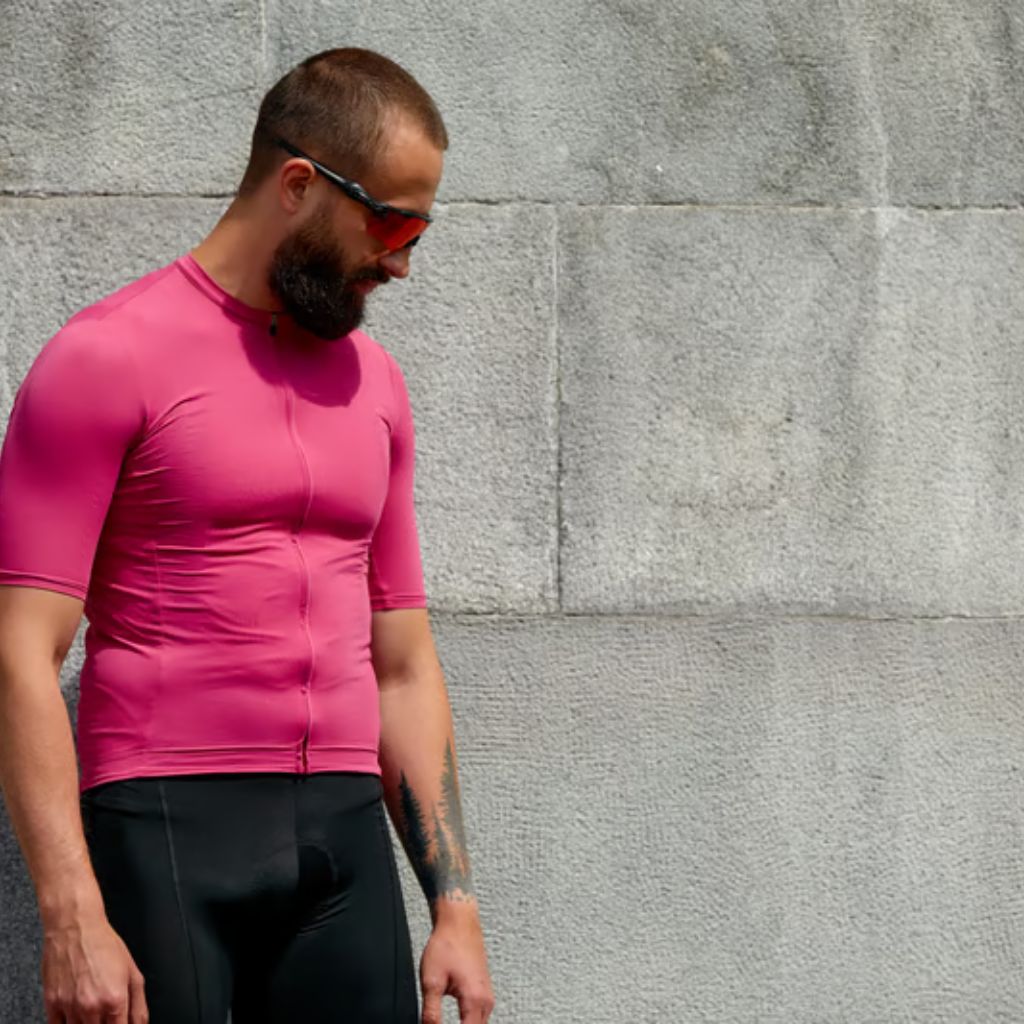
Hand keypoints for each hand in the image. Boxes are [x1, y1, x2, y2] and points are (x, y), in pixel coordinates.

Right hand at [41, 909, 147, 1022]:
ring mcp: (69, 1007)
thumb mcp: (132, 971)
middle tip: (106, 1016)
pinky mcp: (52, 1005)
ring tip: (92, 1012)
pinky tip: (75, 1015)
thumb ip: (138, 1004)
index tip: (120, 1023)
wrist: (75, 927)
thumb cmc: (103, 944)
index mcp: (115, 999)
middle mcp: (92, 1007)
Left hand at [419, 905, 494, 1023]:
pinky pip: (480, 1016)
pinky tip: (458, 1021)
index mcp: (474, 1001)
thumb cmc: (447, 944)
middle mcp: (486, 1000)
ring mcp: (487, 995)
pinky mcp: (484, 990)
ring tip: (443, 1023)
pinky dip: (469, 1022)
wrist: (459, 921)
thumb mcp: (431, 981)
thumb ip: (431, 1013)